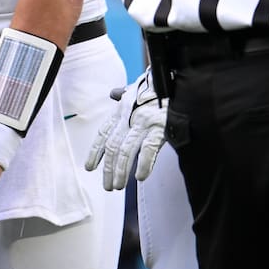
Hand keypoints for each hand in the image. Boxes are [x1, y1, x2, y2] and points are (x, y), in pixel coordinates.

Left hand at [85, 68, 167, 190]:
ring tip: (118, 185)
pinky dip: (143, 164)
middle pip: (113, 146)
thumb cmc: (157, 89)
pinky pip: (148, 149)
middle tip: (107, 185)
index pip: (103, 133)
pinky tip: (140, 177)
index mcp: (121, 110)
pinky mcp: (160, 127)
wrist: (178, 83)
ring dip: (121, 171)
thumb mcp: (137, 90)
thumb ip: (124, 96)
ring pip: (126, 150)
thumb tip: (114, 93)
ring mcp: (144, 122)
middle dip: (108, 168)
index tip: (90, 167)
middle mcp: (128, 116)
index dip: (95, 152)